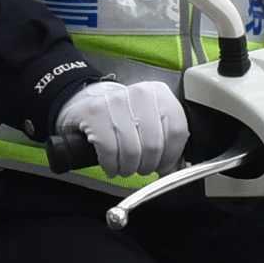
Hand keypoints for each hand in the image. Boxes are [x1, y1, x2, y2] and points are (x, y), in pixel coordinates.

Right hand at [54, 76, 189, 178]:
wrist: (86, 101)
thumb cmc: (122, 115)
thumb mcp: (149, 120)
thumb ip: (166, 141)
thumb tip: (175, 168)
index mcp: (159, 93)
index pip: (177, 130)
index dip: (171, 156)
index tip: (163, 165)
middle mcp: (139, 94)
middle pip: (154, 144)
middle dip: (147, 165)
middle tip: (140, 168)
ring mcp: (115, 101)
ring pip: (132, 151)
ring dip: (128, 168)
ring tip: (124, 168)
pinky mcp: (94, 113)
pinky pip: (109, 151)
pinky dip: (111, 166)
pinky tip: (111, 166)